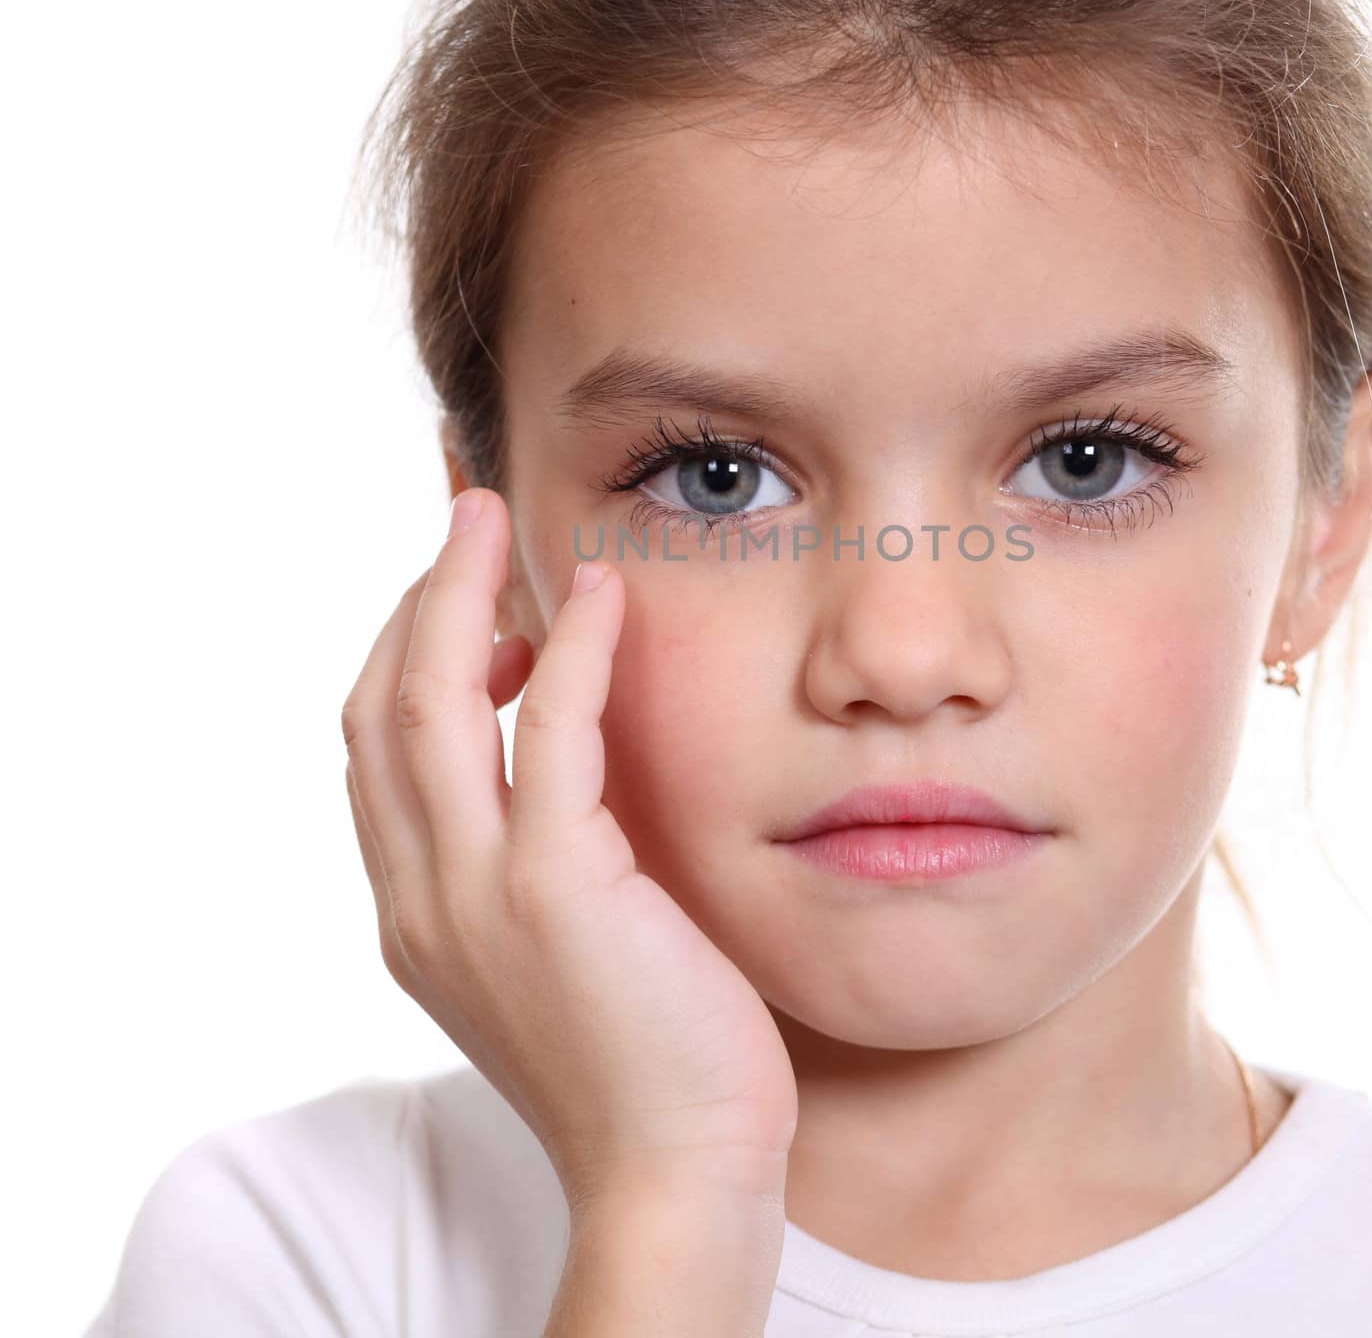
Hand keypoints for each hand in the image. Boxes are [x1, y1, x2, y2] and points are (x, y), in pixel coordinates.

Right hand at [340, 487, 798, 1214]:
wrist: (675, 1175)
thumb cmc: (645, 1061)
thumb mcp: (560, 949)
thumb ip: (537, 857)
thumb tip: (562, 756)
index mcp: (418, 912)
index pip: (377, 751)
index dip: (399, 650)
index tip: (452, 585)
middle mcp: (421, 897)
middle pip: (377, 705)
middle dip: (412, 597)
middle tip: (460, 516)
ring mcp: (474, 893)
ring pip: (427, 699)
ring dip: (455, 589)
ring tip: (490, 517)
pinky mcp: (553, 889)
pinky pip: (548, 728)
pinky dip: (567, 646)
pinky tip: (598, 594)